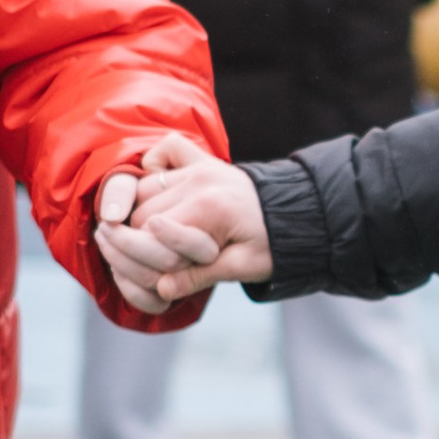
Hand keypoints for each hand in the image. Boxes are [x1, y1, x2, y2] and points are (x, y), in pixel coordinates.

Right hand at [95, 138, 271, 308]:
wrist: (297, 214)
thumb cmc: (270, 246)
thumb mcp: (242, 268)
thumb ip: (200, 276)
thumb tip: (163, 288)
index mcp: (210, 208)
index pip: (152, 230)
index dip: (150, 256)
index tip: (165, 270)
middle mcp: (199, 182)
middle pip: (141, 212)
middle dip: (142, 239)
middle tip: (164, 258)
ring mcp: (198, 167)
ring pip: (142, 189)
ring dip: (141, 212)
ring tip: (162, 235)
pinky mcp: (202, 160)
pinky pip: (166, 150)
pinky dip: (156, 163)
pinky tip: (162, 192)